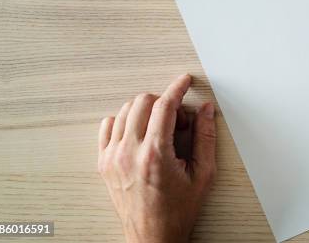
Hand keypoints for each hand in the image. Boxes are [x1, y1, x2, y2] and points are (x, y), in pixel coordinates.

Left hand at [98, 74, 215, 242]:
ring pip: (124, 110)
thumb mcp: (203, 175)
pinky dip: (124, 122)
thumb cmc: (177, 210)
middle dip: (164, 102)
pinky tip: (139, 133)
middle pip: (142, 101)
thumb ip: (205, 137)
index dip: (177, 88)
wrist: (153, 237)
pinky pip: (107, 125)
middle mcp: (129, 152)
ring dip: (145, 111)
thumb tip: (205, 110)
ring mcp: (112, 157)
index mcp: (155, 154)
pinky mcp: (103, 162)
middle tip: (177, 120)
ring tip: (160, 130)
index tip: (184, 81)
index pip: (164, 106)